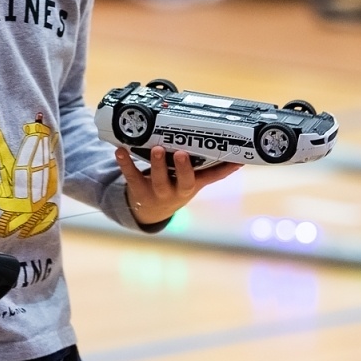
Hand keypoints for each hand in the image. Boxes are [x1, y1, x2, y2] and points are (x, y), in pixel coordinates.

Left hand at [115, 144, 239, 226]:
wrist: (151, 211)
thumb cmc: (176, 187)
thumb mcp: (194, 182)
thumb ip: (211, 170)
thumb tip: (239, 158)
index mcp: (192, 186)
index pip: (211, 177)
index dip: (224, 170)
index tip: (235, 159)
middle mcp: (176, 191)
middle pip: (183, 181)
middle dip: (183, 168)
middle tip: (182, 153)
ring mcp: (157, 191)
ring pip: (158, 179)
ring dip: (158, 164)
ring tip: (158, 149)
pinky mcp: (138, 188)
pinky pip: (131, 175)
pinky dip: (125, 162)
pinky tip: (120, 150)